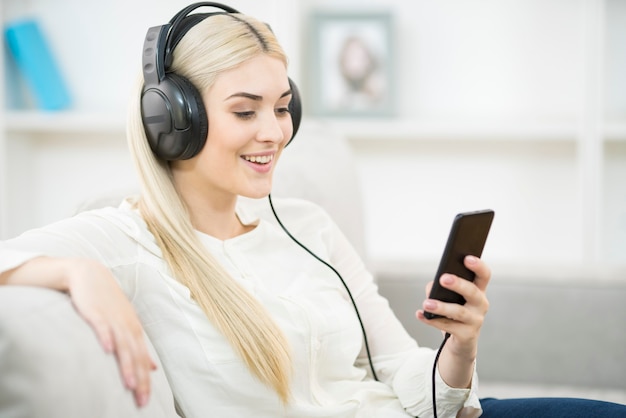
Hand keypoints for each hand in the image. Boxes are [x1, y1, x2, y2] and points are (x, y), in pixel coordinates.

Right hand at [66, 258, 155, 406]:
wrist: (90, 274)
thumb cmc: (107, 302)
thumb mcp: (126, 324)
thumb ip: (138, 346)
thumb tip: (153, 367)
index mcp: (134, 330)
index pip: (143, 358)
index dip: (145, 380)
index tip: (146, 400)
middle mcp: (127, 325)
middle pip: (136, 355)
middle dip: (140, 379)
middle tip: (141, 400)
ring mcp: (112, 317)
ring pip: (122, 344)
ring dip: (127, 364)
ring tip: (130, 384)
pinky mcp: (95, 311)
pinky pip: (102, 326)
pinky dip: (105, 337)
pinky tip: (107, 350)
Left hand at [416, 255, 490, 386]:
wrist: (461, 341)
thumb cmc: (454, 312)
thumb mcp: (449, 297)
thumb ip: (441, 288)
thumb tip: (433, 287)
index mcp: (479, 290)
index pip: (484, 275)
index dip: (478, 266)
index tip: (467, 258)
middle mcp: (481, 304)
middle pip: (472, 292)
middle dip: (458, 284)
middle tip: (443, 278)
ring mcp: (475, 321)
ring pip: (459, 312)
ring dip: (441, 307)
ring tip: (426, 303)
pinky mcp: (466, 335)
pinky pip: (448, 327)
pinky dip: (431, 320)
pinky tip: (420, 314)